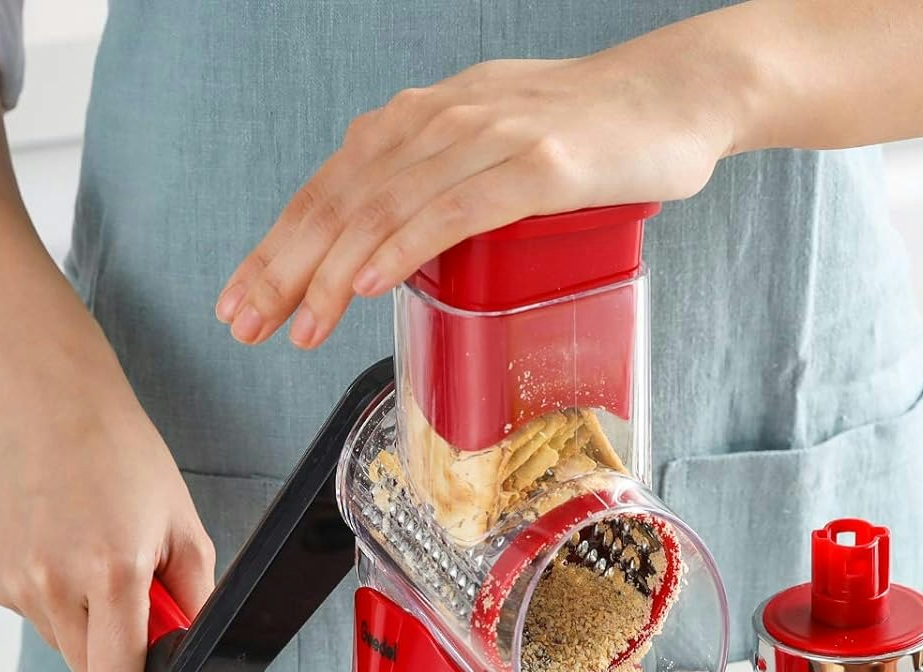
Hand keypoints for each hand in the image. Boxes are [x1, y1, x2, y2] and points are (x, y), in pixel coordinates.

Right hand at [0, 374, 215, 671]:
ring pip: (66, 646)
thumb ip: (195, 600)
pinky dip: (63, 601)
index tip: (158, 670)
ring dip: (93, 625)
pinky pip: (40, 616)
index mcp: (110, 573)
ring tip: (104, 563)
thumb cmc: (120, 455)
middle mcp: (53, 584)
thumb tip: (192, 648)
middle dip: (123, 656)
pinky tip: (71, 550)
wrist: (49, 402)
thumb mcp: (183, 528)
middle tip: (142, 610)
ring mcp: (15, 582)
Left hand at [215, 31, 749, 349]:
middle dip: (283, 265)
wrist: (680, 96)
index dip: (282, 242)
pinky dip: (401, 246)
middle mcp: (444, 119)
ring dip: (328, 271)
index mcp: (428, 118)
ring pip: (386, 208)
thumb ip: (452, 185)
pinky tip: (362, 281)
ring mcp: (489, 139)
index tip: (245, 295)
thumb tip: (409, 242)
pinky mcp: (538, 167)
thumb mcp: (504, 150)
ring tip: (293, 325)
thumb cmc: (599, 135)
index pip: (335, 184)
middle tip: (242, 322)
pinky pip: (454, 210)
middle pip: (342, 198)